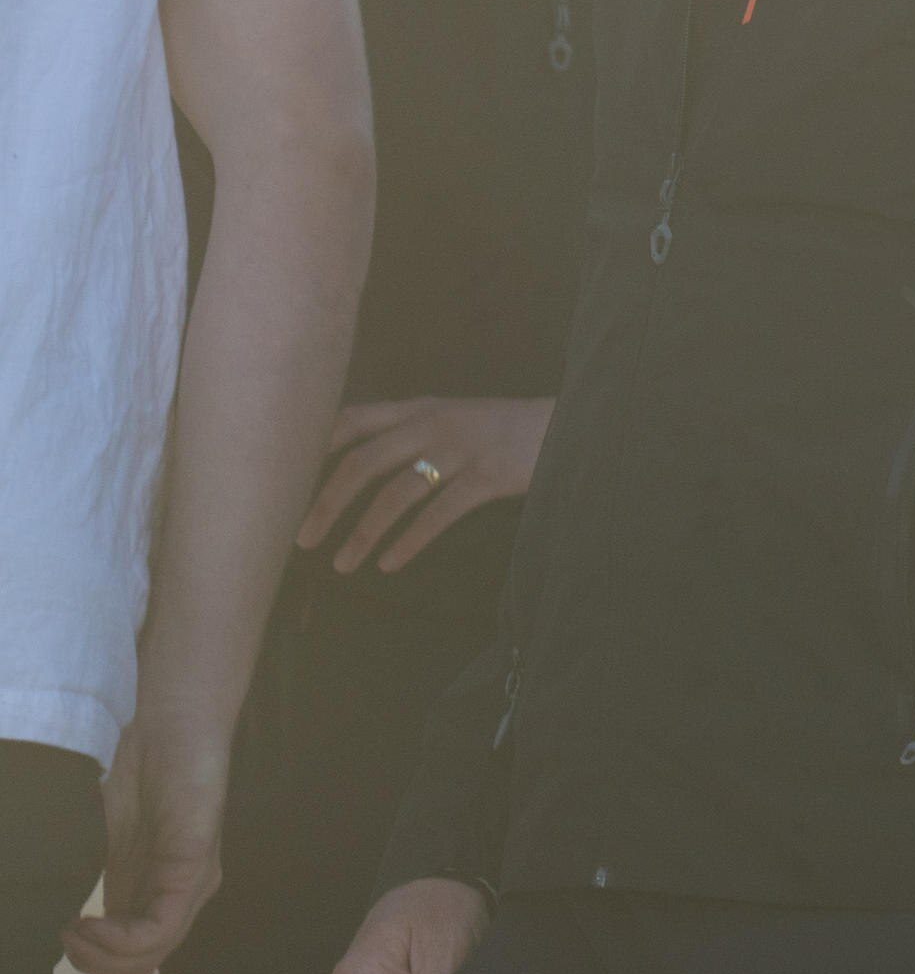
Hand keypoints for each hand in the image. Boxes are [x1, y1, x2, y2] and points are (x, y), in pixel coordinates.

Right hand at [70, 719, 226, 973]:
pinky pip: (161, 927)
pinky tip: (92, 922)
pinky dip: (120, 938)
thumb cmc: (137, 777)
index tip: (60, 934)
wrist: (169, 732)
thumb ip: (92, 878)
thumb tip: (53, 918)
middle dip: (94, 964)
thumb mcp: (104, 843)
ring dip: (101, 955)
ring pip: (152, 954)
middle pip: (143, 964)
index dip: (94, 959)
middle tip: (63, 939)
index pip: (134, 955)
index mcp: (156, 892)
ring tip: (73, 932)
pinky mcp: (195, 867)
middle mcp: (181, 896)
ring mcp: (193, 884)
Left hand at [302, 396, 553, 574]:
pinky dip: (409, 541)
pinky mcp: (490, 474)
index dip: (311, 452)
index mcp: (419, 408)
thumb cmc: (503, 429)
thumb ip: (410, 431)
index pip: (350, 421)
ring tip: (342, 565)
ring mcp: (462, 448)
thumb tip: (354, 465)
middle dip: (325, 504)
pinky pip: (439, 512)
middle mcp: (433, 423)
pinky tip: (390, 563)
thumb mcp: (453, 417)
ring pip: (395, 493)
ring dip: (362, 533)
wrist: (571, 423)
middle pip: (361, 462)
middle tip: (301, 541)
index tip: (283, 486)